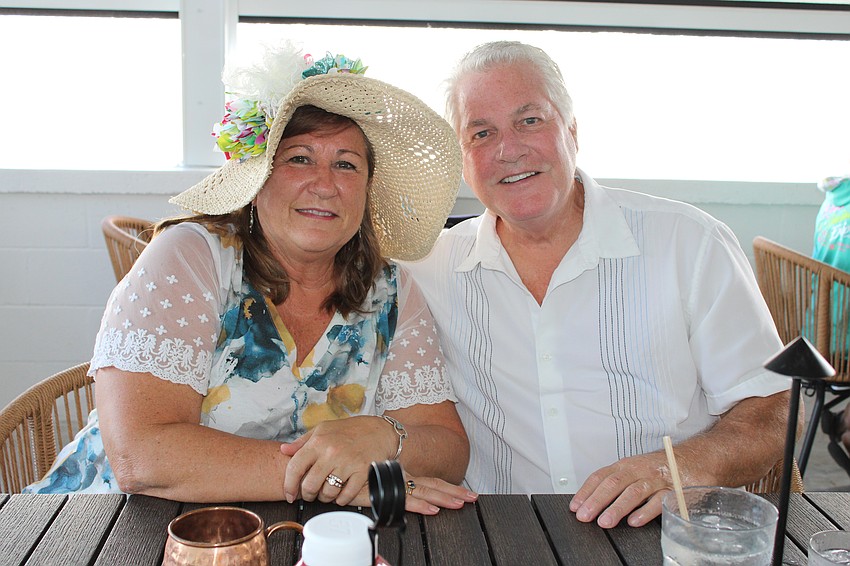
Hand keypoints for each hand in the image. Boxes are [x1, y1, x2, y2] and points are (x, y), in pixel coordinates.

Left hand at [280, 416, 397, 504]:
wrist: (380, 431)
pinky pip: (346, 496)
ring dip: (325, 497)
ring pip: (327, 493)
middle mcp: (331, 452)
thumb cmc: (350, 429)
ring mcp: (347, 463)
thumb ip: (302, 441)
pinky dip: (341, 499)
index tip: (290, 493)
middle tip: (311, 493)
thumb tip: (284, 450)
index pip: (295, 468)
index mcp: (319, 441)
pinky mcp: (362, 472)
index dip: (289, 485)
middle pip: (310, 485)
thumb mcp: (323, 429)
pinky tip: (342, 493)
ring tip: (328, 491)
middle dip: (308, 494)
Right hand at [329, 475, 476, 514]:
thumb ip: (376, 475)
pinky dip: (419, 505)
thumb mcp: (365, 473)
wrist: (326, 461)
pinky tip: (432, 509)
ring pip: (423, 492)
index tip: (465, 493)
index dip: (446, 486)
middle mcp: (398, 478)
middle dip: (452, 492)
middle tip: (472, 497)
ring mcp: (391, 485)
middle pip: (431, 485)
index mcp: (398, 474)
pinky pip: (404, 500)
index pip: (427, 481)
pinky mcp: (380, 493)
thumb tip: (387, 479)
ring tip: (461, 503)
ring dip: (443, 497)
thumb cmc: (344, 468)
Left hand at [570, 451, 689, 527]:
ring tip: (605, 521)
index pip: (601, 477)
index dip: (586, 491)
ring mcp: (657, 479)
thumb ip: (618, 483)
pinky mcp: (675, 490)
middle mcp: (639, 470)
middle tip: (585, 515)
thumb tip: (593, 501)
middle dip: (597, 500)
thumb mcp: (636, 470)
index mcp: (626, 465)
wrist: (696, 458)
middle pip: (614, 483)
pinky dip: (645, 511)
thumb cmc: (662, 467)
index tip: (575, 506)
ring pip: (634, 492)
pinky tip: (634, 521)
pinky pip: (659, 501)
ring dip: (617, 507)